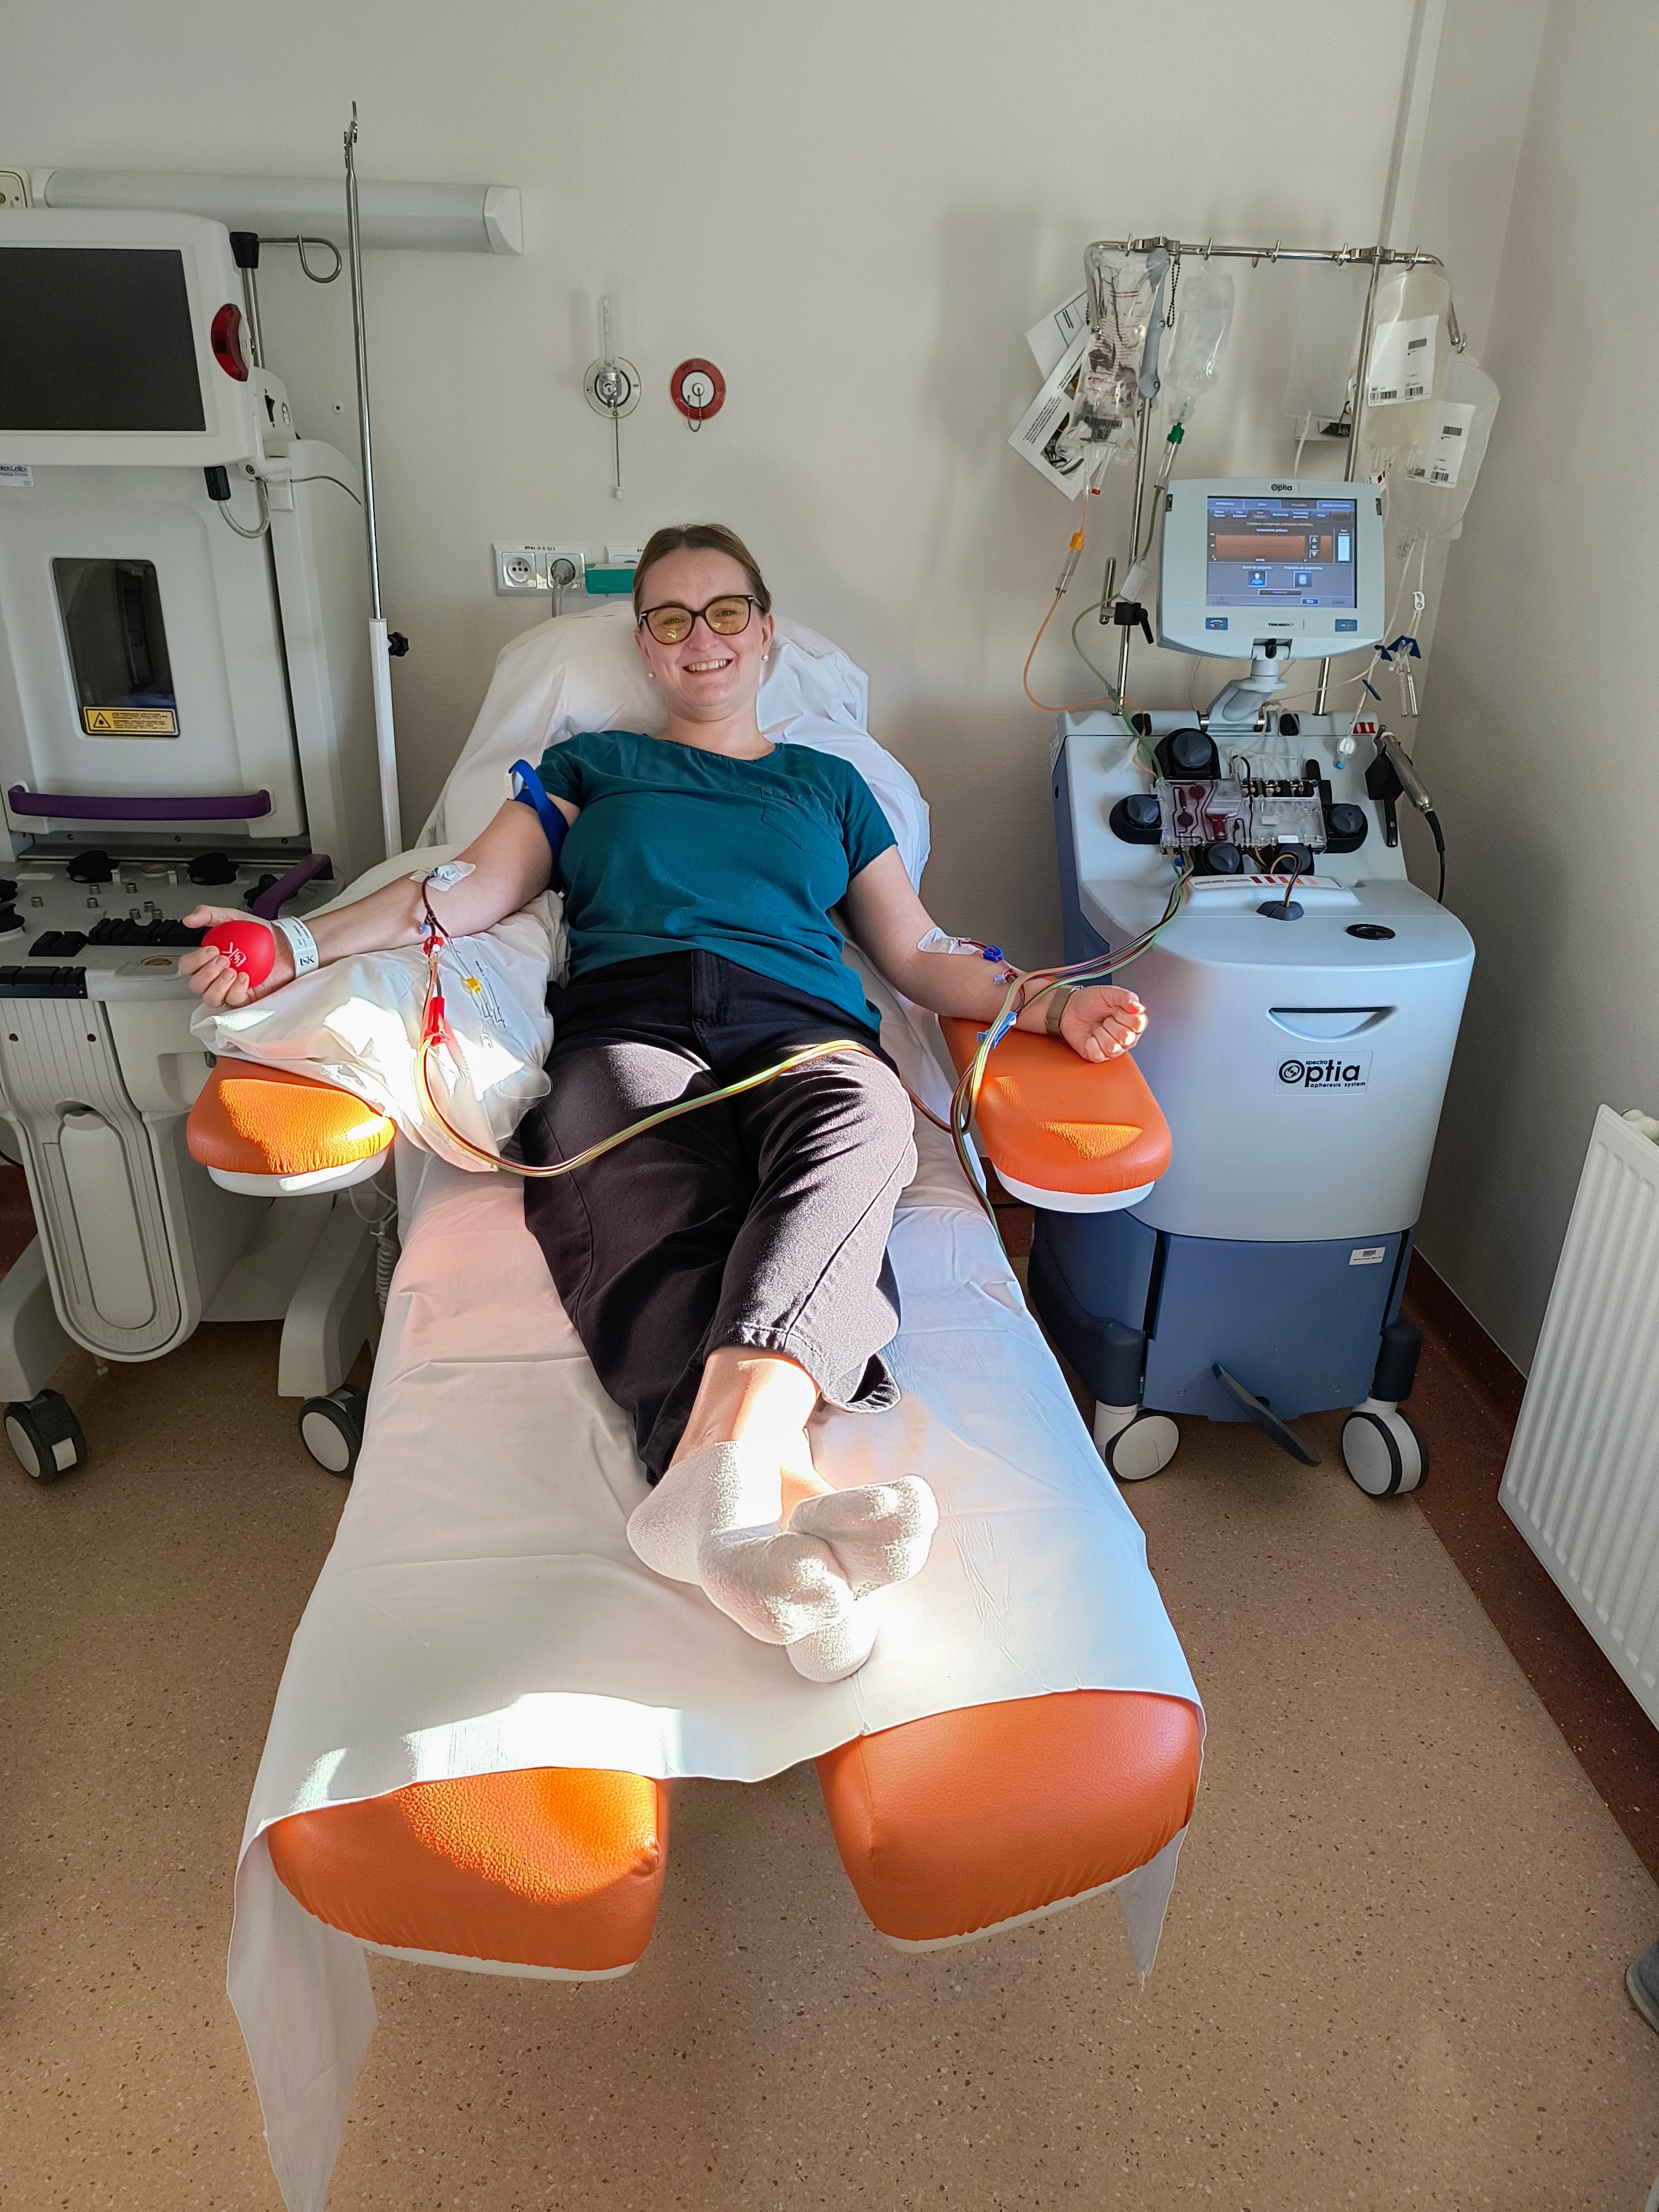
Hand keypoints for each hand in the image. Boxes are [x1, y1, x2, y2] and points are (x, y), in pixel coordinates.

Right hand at [177, 907, 293, 1009]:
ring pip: (210, 998)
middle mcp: (215, 977)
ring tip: (232, 970)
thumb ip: (209, 914)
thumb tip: (189, 920)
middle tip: (224, 959)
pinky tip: (245, 977)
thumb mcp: (232, 917)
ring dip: (218, 984)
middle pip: (195, 985)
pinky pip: (234, 1000)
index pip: (187, 967)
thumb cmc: (258, 934)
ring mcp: (229, 988)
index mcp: (208, 960)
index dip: (194, 961)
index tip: (212, 949)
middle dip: (207, 972)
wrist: (284, 943)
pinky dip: (237, 989)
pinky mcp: (245, 997)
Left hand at [1058, 984, 1146, 1062]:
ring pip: (1113, 1048)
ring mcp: (1113, 1049)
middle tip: (1105, 1018)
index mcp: (1132, 1022)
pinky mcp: (1098, 1056)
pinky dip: (1090, 1043)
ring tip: (1097, 1027)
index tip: (1115, 1009)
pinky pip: (1098, 1054)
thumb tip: (1138, 1007)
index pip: (1138, 1024)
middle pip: (1126, 1038)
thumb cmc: (1090, 1001)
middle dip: (1111, 1024)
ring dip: (1100, 1034)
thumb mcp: (1109, 993)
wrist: (1069, 1008)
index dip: (1124, 1015)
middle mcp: (1126, 1038)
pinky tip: (1090, 1036)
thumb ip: (1126, 997)